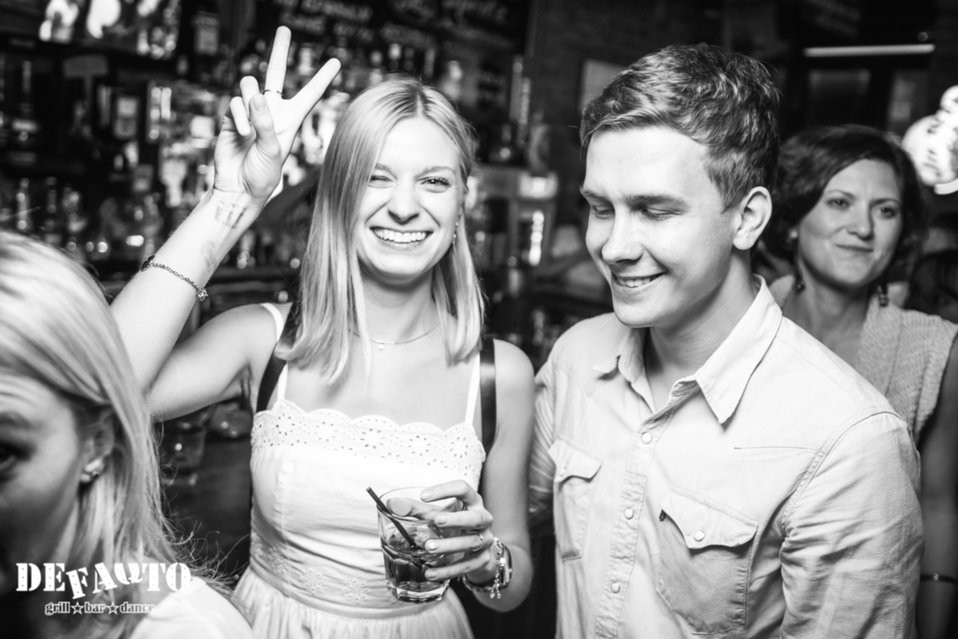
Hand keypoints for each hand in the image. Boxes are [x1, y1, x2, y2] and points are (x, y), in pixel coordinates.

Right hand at [213, 26, 339, 202]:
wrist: (237, 189)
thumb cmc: (262, 176)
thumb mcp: (273, 150)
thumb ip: (265, 122)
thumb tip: (256, 94)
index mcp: (291, 120)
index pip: (310, 93)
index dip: (323, 77)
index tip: (336, 61)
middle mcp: (271, 112)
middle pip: (275, 74)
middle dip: (279, 50)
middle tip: (284, 28)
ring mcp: (250, 113)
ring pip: (249, 85)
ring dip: (250, 101)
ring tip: (251, 129)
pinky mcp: (232, 117)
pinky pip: (234, 103)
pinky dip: (239, 116)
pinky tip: (242, 133)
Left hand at [418, 480, 497, 582]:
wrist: (476, 549)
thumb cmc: (453, 525)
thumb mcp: (436, 514)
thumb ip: (415, 509)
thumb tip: (390, 504)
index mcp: (471, 501)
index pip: (463, 488)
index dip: (446, 490)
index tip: (424, 496)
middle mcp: (483, 519)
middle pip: (476, 517)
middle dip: (456, 520)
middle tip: (436, 521)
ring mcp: (485, 540)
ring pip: (472, 542)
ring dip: (450, 545)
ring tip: (429, 548)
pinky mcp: (482, 560)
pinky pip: (467, 566)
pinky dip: (449, 570)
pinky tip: (431, 573)